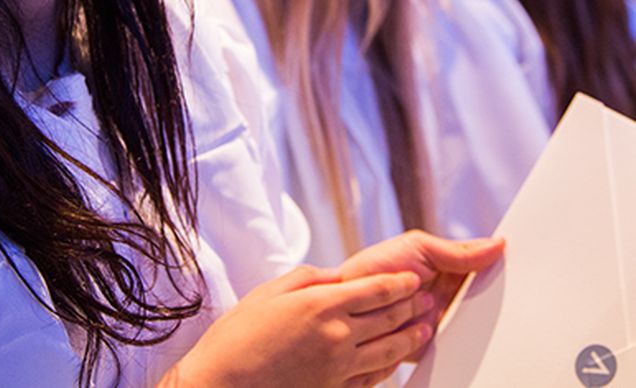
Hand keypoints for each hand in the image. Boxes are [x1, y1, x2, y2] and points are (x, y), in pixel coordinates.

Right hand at [159, 264, 434, 387]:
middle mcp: (336, 335)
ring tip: (424, 330)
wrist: (225, 383)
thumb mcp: (271, 291)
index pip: (374, 290)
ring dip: (410, 338)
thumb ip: (308, 278)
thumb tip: (335, 277)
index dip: (398, 284)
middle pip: (387, 319)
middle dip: (411, 307)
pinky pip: (372, 378)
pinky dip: (390, 367)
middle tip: (428, 299)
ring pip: (387, 350)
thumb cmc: (240, 334)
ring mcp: (338, 367)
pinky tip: (397, 361)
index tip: (413, 279)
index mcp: (321, 304)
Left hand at [334, 230, 504, 341]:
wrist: (345, 304)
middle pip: (487, 303)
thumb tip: (497, 243)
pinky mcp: (434, 348)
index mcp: (450, 271)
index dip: (507, 275)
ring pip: (478, 330)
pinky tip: (480, 346)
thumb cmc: (376, 268)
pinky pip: (460, 352)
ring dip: (487, 328)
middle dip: (501, 303)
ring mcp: (443, 323)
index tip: (529, 272)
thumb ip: (457, 250)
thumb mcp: (418, 248)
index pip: (487, 274)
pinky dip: (470, 351)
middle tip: (519, 301)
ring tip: (494, 322)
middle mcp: (450, 298)